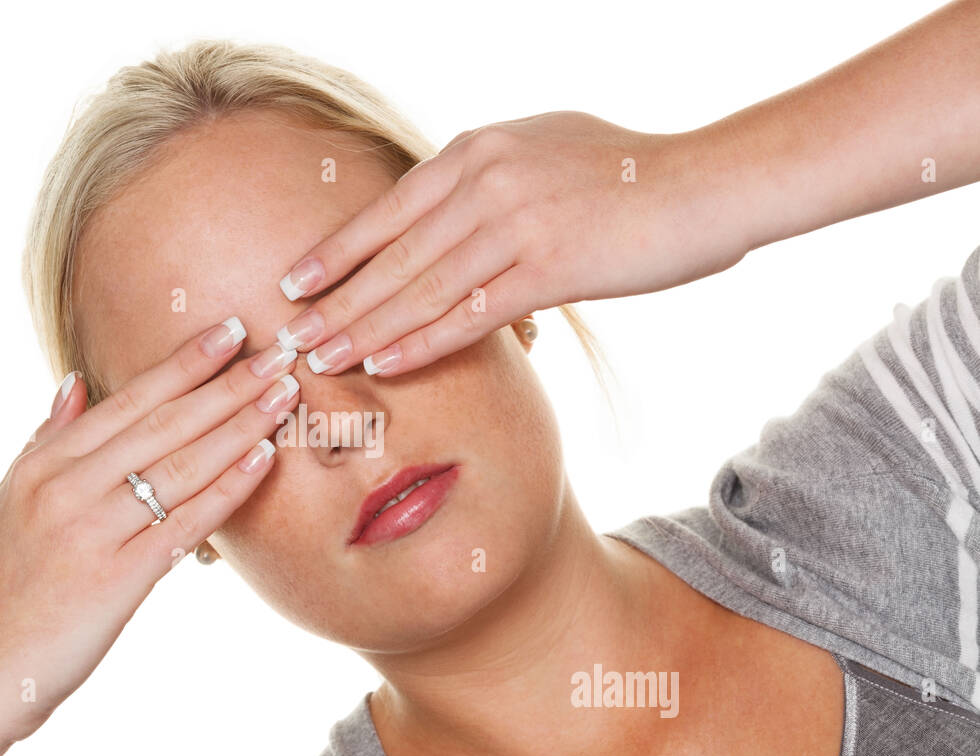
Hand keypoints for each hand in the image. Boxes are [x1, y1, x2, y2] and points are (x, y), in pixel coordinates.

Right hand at [0, 318, 301, 745]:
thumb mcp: (4, 504)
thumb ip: (43, 443)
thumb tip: (75, 383)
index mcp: (42, 466)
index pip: (127, 401)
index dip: (183, 364)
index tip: (229, 332)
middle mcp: (64, 488)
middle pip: (163, 422)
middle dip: (227, 383)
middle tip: (280, 349)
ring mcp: (89, 531)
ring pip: (180, 464)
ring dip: (240, 425)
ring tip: (285, 394)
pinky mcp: (115, 579)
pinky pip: (184, 523)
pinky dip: (228, 488)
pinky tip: (264, 459)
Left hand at [272, 111, 751, 375]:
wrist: (707, 183)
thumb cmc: (627, 172)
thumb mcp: (542, 149)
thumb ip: (486, 176)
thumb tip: (445, 203)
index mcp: (477, 151)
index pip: (388, 211)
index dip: (336, 252)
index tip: (293, 284)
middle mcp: (485, 180)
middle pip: (393, 254)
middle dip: (335, 302)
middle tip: (289, 338)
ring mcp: (515, 222)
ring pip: (421, 288)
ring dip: (365, 329)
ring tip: (322, 361)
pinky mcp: (551, 266)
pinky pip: (471, 313)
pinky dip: (423, 342)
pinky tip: (385, 365)